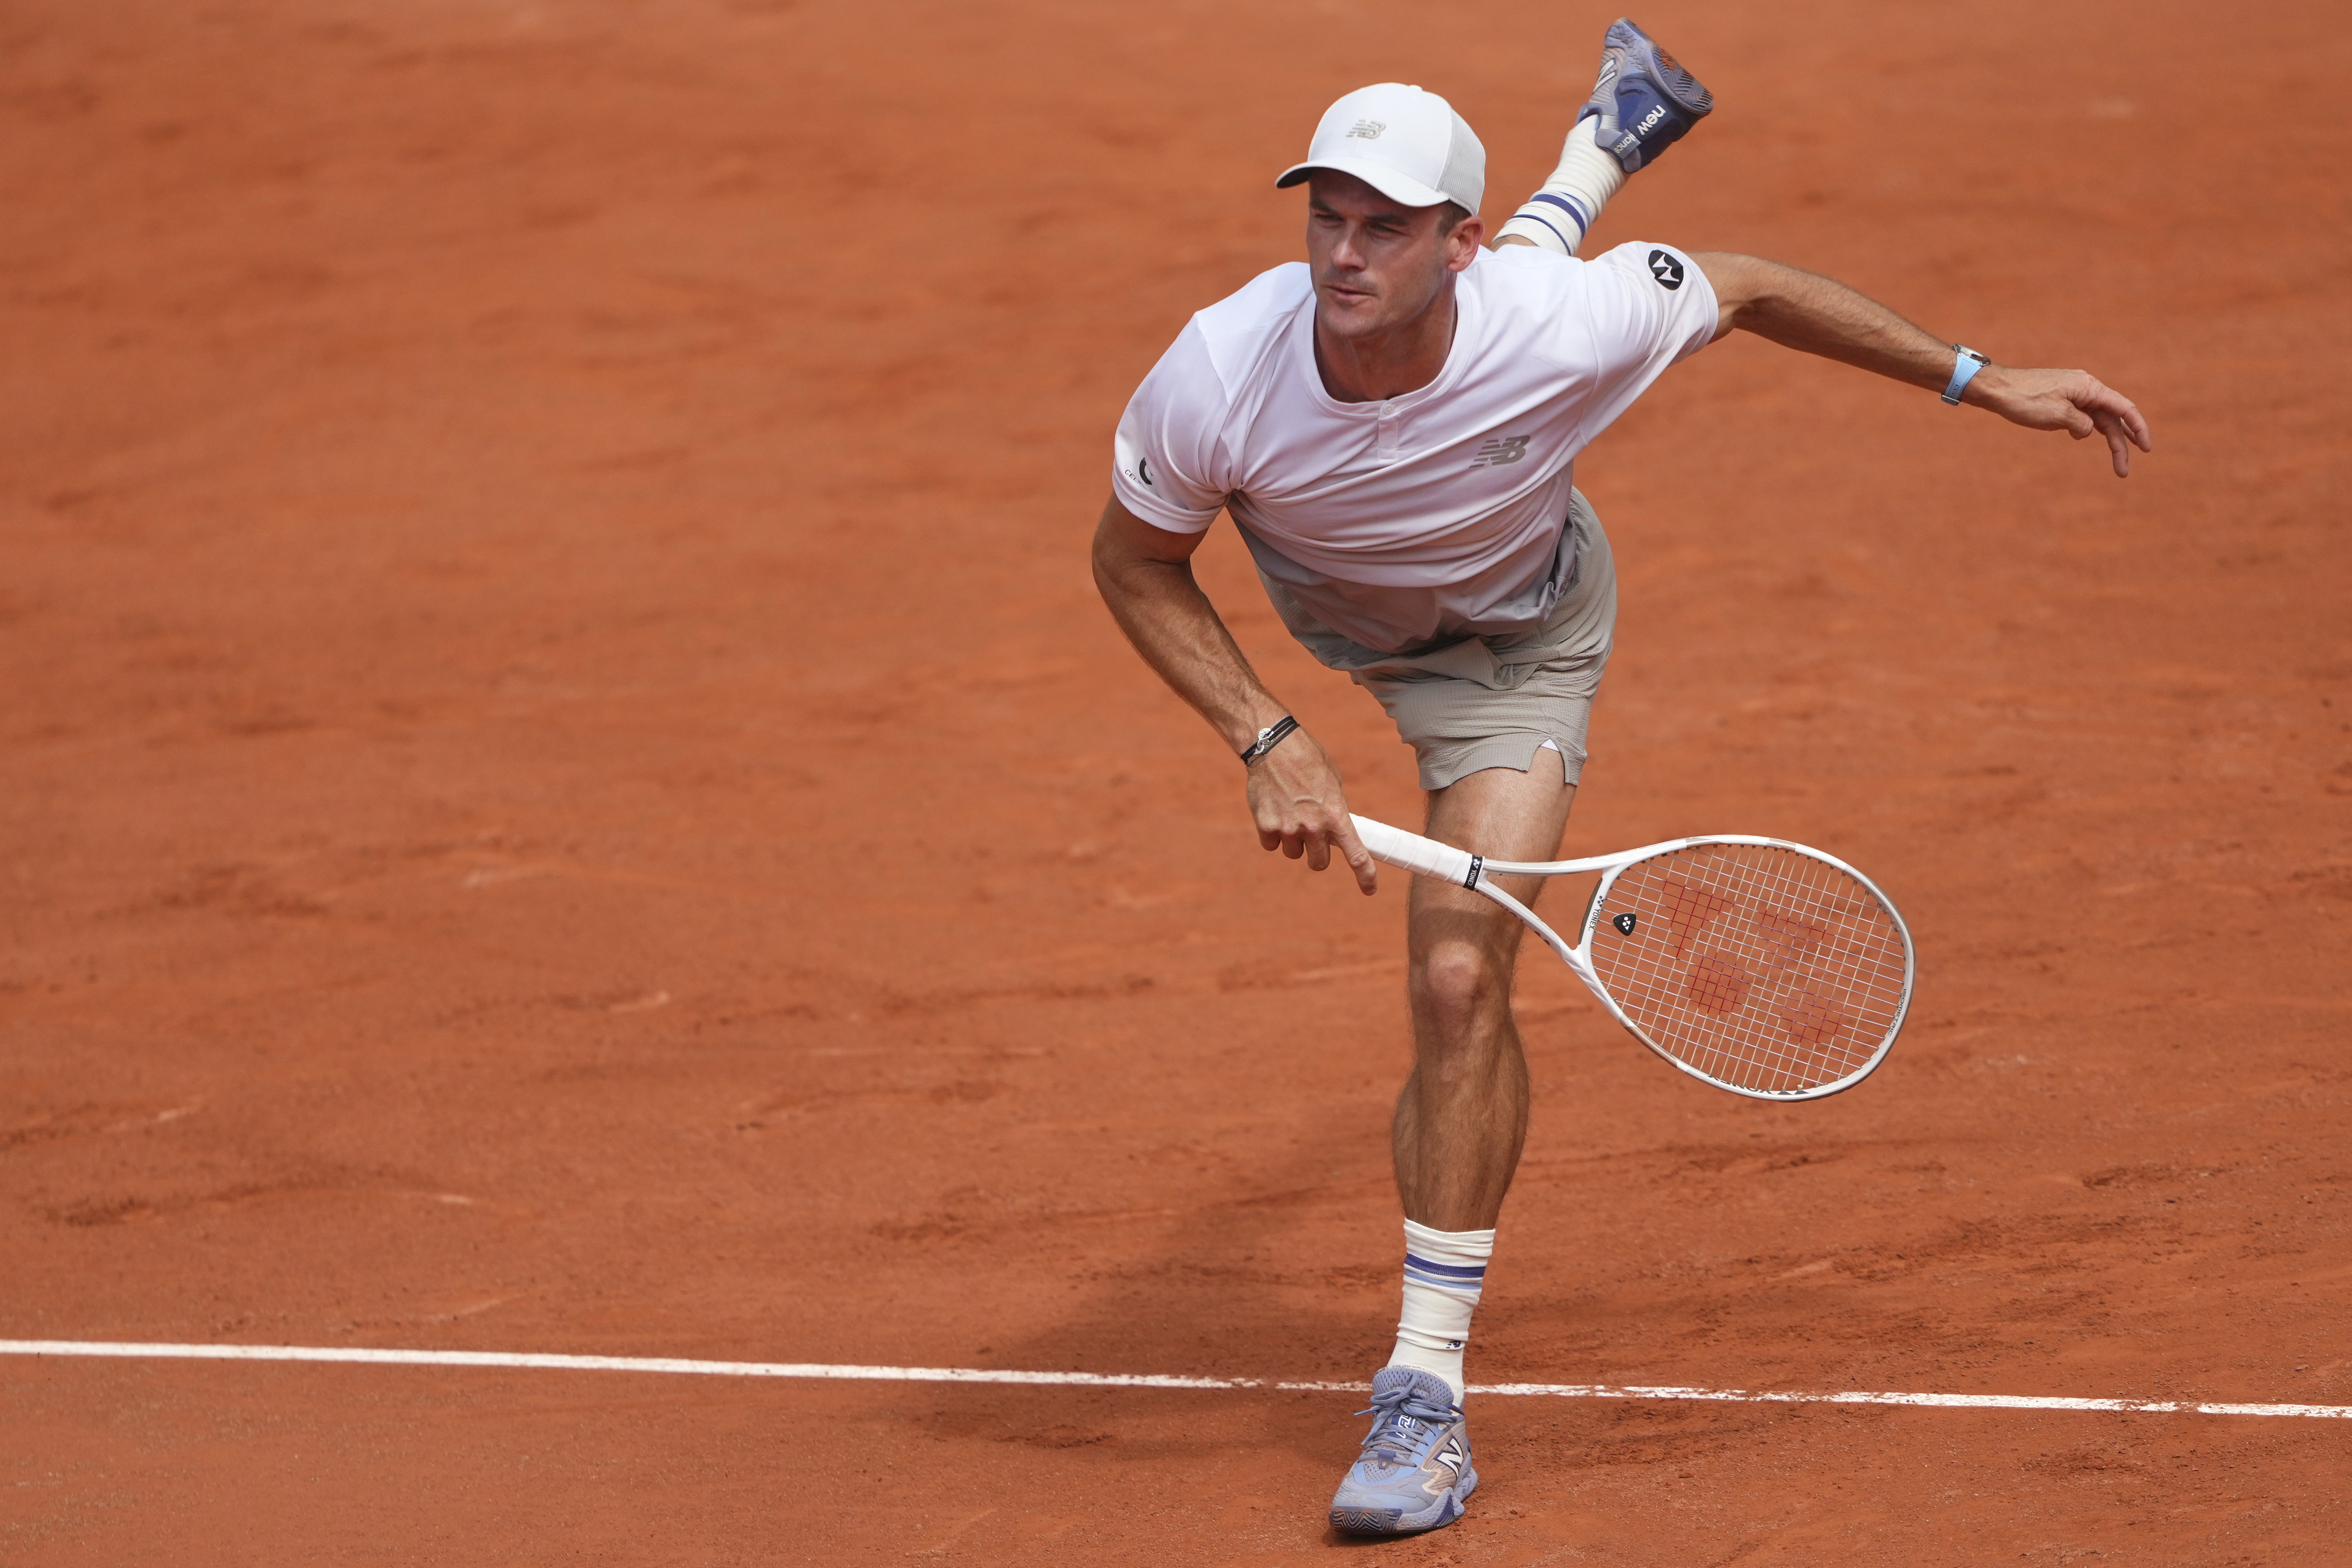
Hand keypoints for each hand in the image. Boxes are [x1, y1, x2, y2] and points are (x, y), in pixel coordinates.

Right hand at [1245, 727, 1378, 894]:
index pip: (1356, 855)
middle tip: (1312, 835)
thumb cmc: (1307, 760)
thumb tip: (1334, 829)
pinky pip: (1271, 844)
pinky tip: (1273, 811)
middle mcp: (1313, 827)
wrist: (1273, 745)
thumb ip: (1334, 810)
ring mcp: (1288, 829)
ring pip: (1293, 853)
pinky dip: (1272, 834)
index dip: (1365, 876)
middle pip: (1319, 863)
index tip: (1370, 889)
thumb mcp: (1332, 783)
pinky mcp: (1266, 826)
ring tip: (1289, 813)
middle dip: (1317, 853)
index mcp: (1336, 816)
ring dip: (1293, 841)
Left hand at [1970, 366, 2152, 476]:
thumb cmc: (2025, 399)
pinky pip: (2081, 416)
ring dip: (2106, 440)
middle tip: (2124, 471)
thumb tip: (2088, 431)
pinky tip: (2080, 437)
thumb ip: (2081, 425)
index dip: (2139, 428)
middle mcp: (2085, 388)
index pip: (2124, 408)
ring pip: (2097, 419)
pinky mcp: (2061, 400)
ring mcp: (2073, 394)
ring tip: (2114, 464)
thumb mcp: (2057, 416)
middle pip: (2112, 418)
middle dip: (2121, 444)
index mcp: (2090, 388)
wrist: (1996, 389)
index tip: (2147, 448)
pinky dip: (2085, 429)